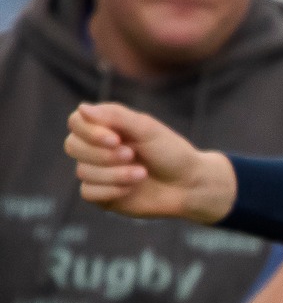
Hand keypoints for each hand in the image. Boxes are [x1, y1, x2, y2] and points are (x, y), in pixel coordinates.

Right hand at [66, 101, 235, 221]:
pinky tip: (132, 189)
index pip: (76, 122)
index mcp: (106, 127)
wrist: (189, 185)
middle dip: (103, 154)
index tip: (116, 139)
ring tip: (142, 174)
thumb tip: (82, 107)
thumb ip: (116, 117)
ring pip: (83, 171)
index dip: (90, 131)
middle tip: (132, 155)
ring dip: (114, 174)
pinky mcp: (101, 195)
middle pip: (72, 146)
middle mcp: (96, 148)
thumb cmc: (170, 152)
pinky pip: (88, 192)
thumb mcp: (147, 129)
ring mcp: (97, 172)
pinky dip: (111, 190)